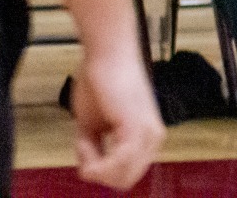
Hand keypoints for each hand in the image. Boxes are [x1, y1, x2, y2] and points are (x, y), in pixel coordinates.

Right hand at [70, 45, 163, 189]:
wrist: (107, 54)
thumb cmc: (100, 82)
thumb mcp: (93, 126)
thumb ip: (96, 151)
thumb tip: (92, 170)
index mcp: (146, 139)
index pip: (124, 177)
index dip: (99, 169)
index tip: (86, 147)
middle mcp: (153, 139)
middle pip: (123, 181)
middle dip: (97, 170)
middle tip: (84, 144)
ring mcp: (148, 136)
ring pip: (120, 179)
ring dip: (94, 165)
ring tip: (85, 138)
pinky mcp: (138, 130)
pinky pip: (116, 166)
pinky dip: (94, 160)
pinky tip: (85, 140)